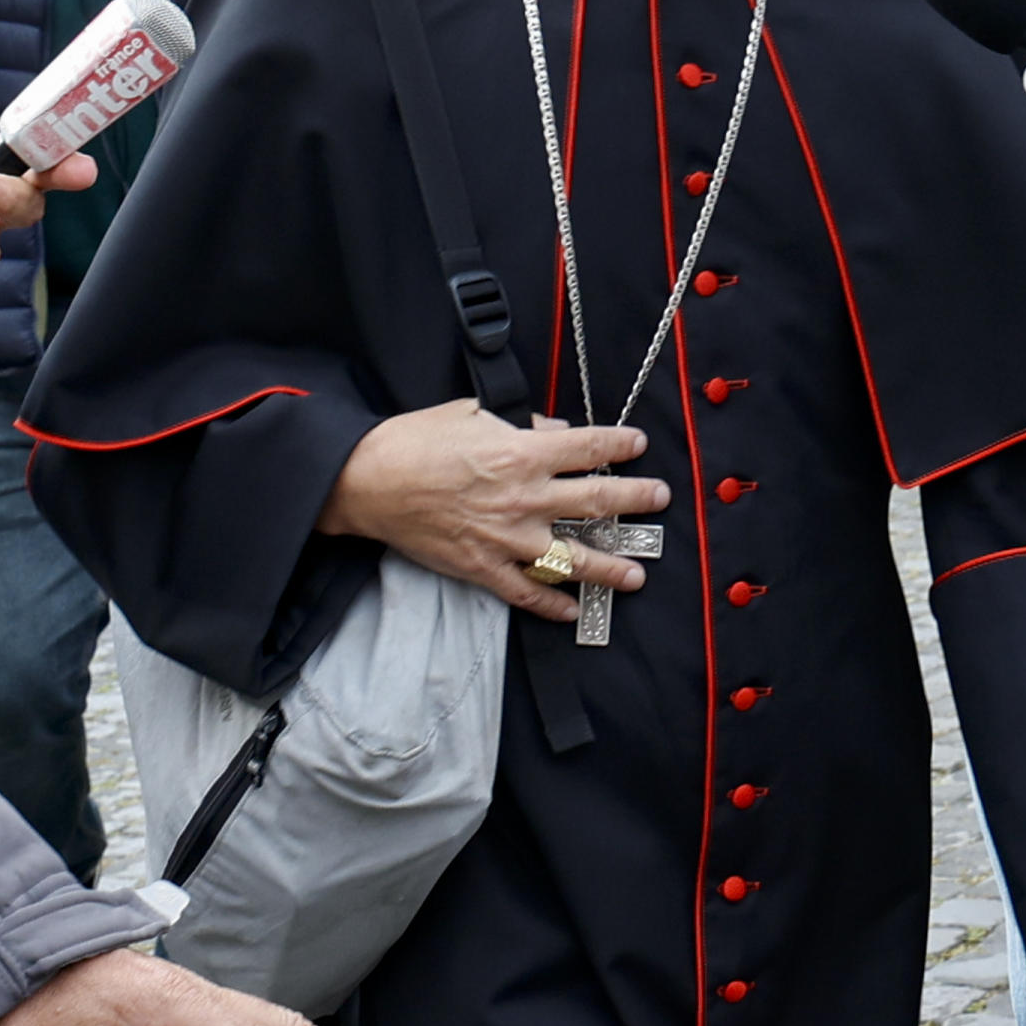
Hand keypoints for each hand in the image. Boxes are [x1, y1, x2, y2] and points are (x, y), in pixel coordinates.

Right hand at [315, 402, 672, 621]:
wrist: (367, 481)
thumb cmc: (415, 441)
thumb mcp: (470, 414)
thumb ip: (519, 425)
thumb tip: (552, 431)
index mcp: (520, 453)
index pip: (587, 448)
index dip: (619, 445)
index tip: (639, 444)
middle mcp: (522, 498)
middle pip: (595, 502)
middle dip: (634, 500)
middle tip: (659, 499)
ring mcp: (505, 537)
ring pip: (571, 558)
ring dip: (609, 568)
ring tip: (636, 574)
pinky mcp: (482, 567)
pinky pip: (526, 592)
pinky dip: (551, 605)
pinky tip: (572, 611)